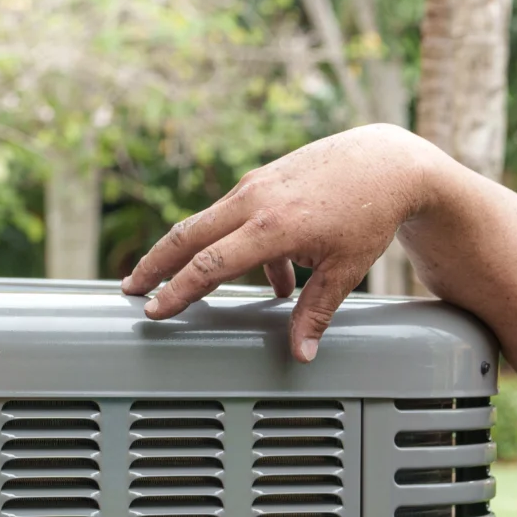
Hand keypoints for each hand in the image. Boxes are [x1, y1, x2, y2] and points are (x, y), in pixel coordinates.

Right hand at [120, 123, 447, 360]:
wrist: (385, 162)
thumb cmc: (370, 213)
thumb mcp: (347, 270)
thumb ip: (317, 312)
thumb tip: (301, 354)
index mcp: (273, 227)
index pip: (211, 266)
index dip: (178, 292)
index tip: (155, 311)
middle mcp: (254, 201)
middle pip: (188, 237)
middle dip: (156, 265)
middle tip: (132, 290)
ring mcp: (254, 186)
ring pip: (207, 224)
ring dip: (190, 255)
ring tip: (180, 284)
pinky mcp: (261, 179)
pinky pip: (235, 217)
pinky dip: (237, 246)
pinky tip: (277, 279)